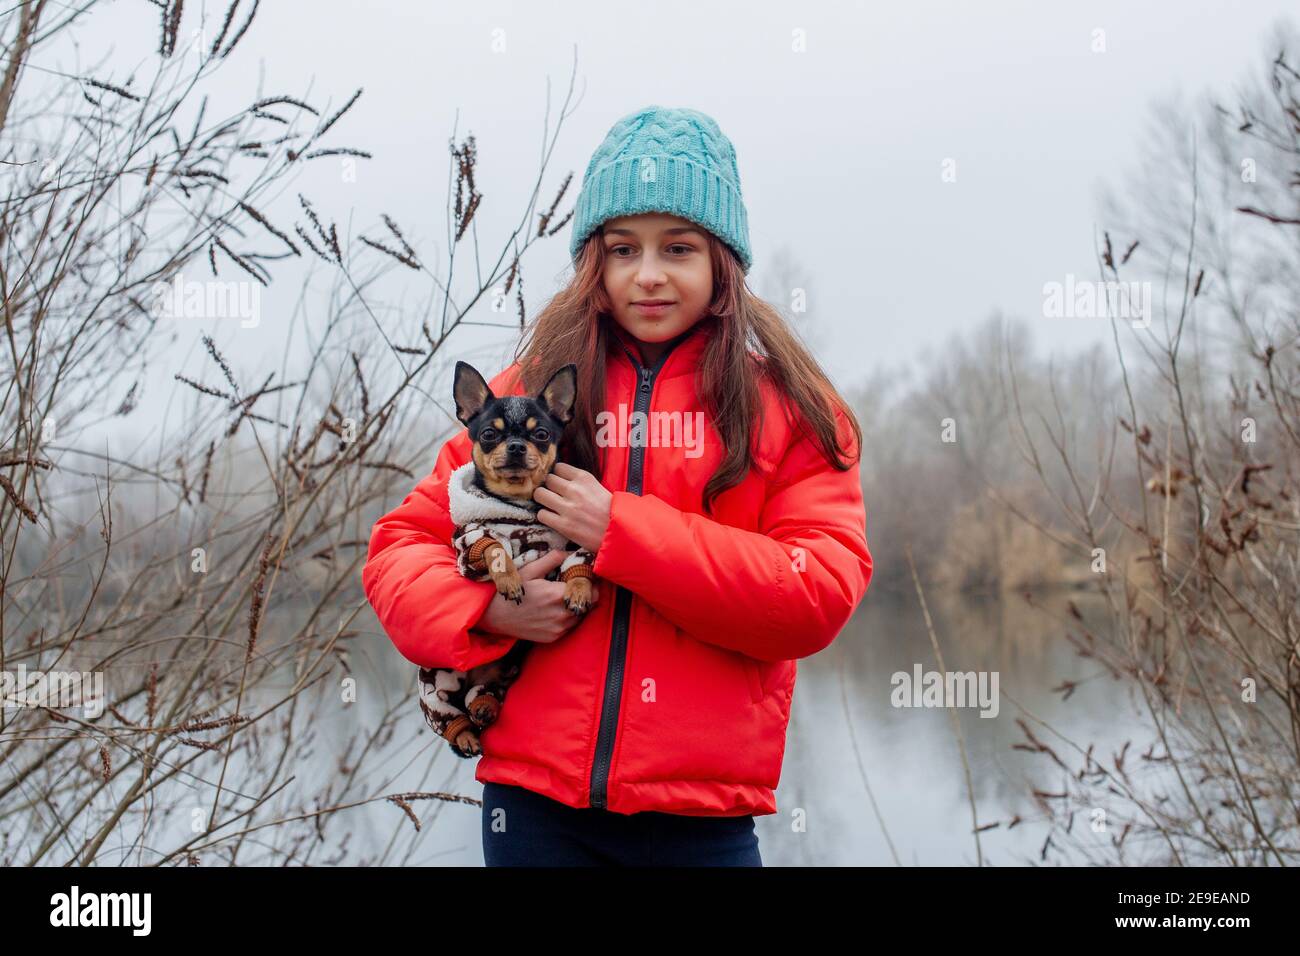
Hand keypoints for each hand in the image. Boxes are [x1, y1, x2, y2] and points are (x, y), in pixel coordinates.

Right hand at [473, 548, 600, 643]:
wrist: (494, 616)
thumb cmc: (512, 590)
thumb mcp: (529, 570)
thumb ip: (552, 559)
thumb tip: (569, 553)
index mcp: (557, 595)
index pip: (590, 591)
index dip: (591, 583)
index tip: (587, 577)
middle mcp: (561, 614)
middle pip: (589, 604)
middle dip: (586, 594)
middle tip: (578, 586)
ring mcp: (557, 629)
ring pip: (580, 616)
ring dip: (578, 606)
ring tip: (566, 597)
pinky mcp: (552, 637)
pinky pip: (569, 627)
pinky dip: (568, 618)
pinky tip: (557, 609)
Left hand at [533, 462, 611, 552]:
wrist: (620, 533)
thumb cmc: (611, 511)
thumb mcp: (598, 487)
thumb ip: (580, 482)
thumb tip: (562, 479)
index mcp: (584, 478)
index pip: (558, 467)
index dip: (558, 476)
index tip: (560, 482)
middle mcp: (574, 490)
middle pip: (547, 479)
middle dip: (549, 487)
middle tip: (554, 495)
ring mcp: (568, 508)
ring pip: (540, 494)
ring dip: (543, 500)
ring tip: (550, 505)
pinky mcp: (563, 525)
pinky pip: (542, 514)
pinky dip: (545, 516)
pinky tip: (553, 518)